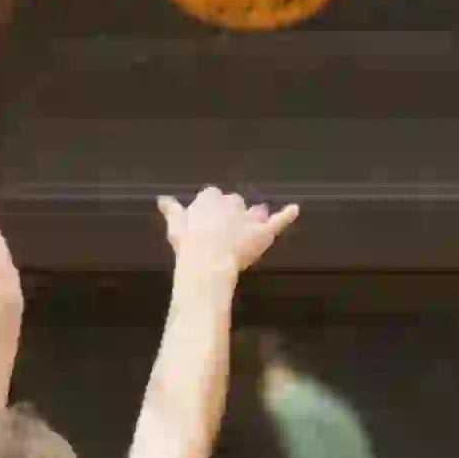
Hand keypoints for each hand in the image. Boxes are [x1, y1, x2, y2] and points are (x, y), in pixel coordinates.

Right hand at [157, 184, 300, 277]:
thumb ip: (172, 210)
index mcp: (209, 199)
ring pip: (253, 210)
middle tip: (227, 227)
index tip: (207, 217)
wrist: (208, 262)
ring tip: (256, 215)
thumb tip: (163, 199)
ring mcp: (249, 217)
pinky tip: (295, 209)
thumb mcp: (175, 225)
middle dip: (232, 211)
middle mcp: (230, 204)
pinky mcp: (263, 231)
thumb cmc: (188, 244)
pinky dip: (287, 215)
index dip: (210, 207)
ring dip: (254, 213)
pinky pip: (278, 221)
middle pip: (233, 202)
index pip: (211, 196)